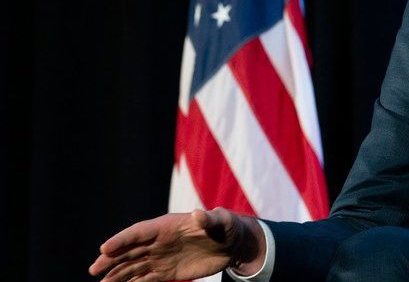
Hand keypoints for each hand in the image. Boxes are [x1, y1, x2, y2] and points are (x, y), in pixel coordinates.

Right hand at [88, 207, 264, 281]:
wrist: (232, 244)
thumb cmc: (227, 226)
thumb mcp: (222, 220)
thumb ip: (210, 218)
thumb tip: (198, 214)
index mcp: (168, 226)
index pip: (140, 232)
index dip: (123, 239)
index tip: (105, 247)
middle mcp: (160, 241)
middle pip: (130, 249)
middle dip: (112, 258)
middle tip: (94, 269)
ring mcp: (161, 257)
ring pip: (134, 266)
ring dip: (117, 274)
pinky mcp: (167, 271)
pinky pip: (145, 278)